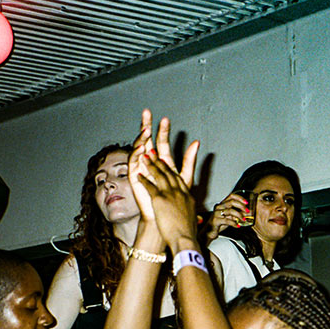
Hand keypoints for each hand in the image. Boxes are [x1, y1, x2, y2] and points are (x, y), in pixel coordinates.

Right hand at [127, 110, 200, 224]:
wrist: (164, 216)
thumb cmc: (174, 200)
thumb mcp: (184, 177)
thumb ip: (189, 160)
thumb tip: (197, 141)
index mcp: (162, 161)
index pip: (161, 141)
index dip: (163, 130)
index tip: (165, 118)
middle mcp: (149, 161)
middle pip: (147, 140)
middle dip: (146, 126)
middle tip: (147, 112)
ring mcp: (141, 167)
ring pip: (138, 148)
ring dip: (141, 138)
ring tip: (146, 129)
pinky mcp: (134, 175)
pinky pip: (133, 161)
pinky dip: (136, 153)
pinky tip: (141, 146)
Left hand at [138, 152, 200, 249]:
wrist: (185, 240)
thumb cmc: (188, 234)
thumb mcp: (193, 221)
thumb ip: (192, 216)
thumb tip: (196, 219)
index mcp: (188, 197)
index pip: (179, 179)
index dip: (171, 169)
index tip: (166, 162)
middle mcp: (180, 193)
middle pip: (169, 173)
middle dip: (160, 162)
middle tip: (154, 153)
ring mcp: (170, 195)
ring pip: (160, 176)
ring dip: (151, 165)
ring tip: (145, 157)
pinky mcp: (160, 200)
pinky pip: (150, 186)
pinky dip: (144, 180)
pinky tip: (139, 175)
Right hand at [205, 192, 252, 240]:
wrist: (209, 231)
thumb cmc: (219, 223)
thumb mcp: (229, 217)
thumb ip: (236, 214)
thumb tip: (247, 213)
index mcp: (222, 204)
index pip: (231, 196)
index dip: (239, 198)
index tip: (246, 202)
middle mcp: (219, 206)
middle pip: (231, 202)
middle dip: (241, 206)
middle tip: (247, 211)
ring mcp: (216, 213)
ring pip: (230, 211)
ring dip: (239, 215)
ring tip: (243, 220)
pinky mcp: (216, 220)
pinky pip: (227, 220)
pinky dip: (234, 223)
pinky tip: (237, 225)